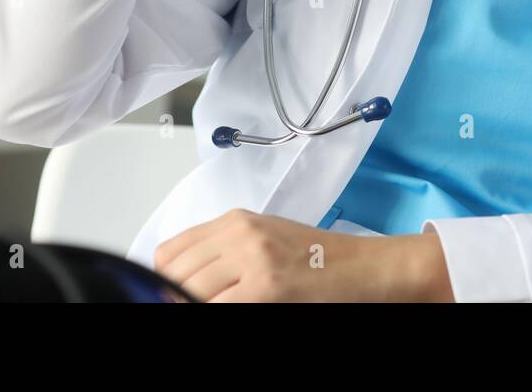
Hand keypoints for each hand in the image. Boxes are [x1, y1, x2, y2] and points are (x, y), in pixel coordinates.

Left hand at [153, 209, 454, 301]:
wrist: (367, 269)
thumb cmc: (323, 260)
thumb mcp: (266, 242)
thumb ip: (223, 255)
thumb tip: (180, 282)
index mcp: (236, 221)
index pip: (168, 252)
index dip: (163, 281)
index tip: (171, 295)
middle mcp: (240, 234)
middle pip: (173, 275)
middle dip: (174, 296)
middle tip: (190, 304)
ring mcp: (252, 260)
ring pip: (188, 291)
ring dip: (192, 303)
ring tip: (221, 304)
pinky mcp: (265, 287)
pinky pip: (213, 306)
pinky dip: (212, 311)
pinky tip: (235, 309)